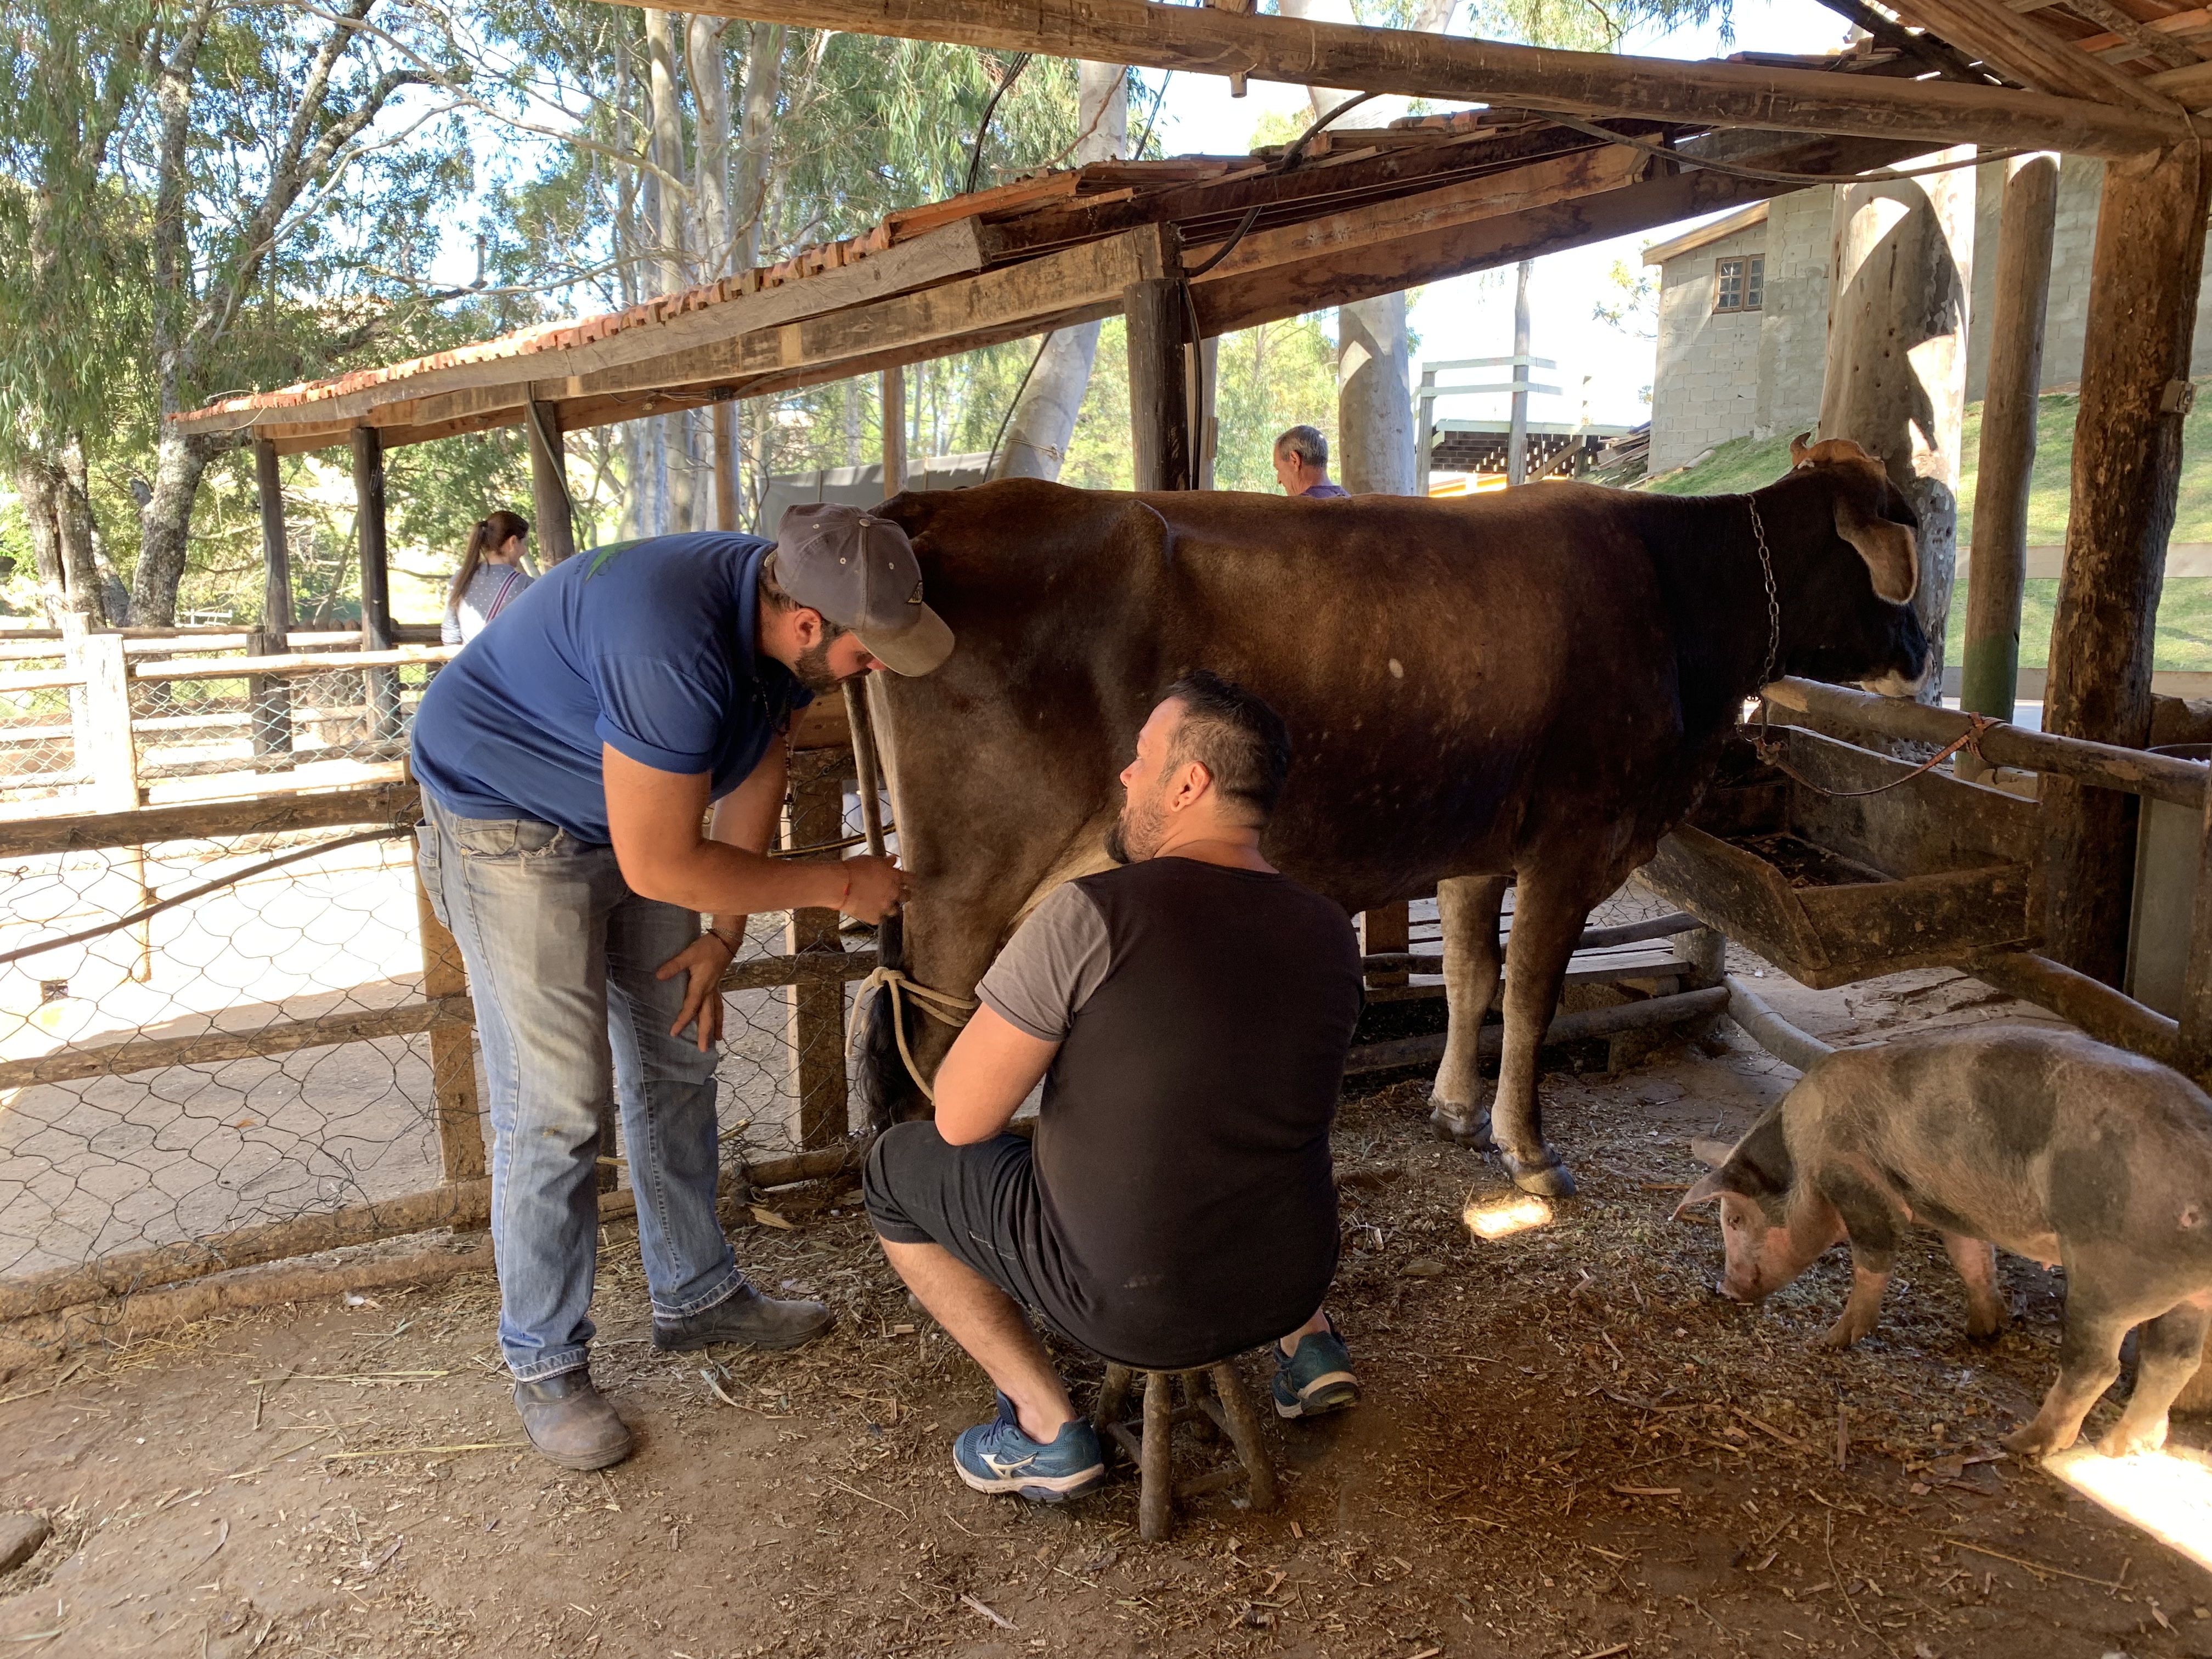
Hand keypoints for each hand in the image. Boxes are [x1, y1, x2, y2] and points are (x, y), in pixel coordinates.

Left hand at [656, 932, 734, 1051]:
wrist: (726, 940)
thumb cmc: (707, 947)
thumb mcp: (688, 955)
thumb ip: (674, 966)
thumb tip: (658, 976)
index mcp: (701, 986)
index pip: (690, 1008)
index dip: (682, 1021)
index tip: (674, 1033)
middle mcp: (709, 991)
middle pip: (708, 1016)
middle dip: (705, 1033)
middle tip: (703, 1049)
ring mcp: (715, 989)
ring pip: (716, 1012)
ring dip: (716, 1027)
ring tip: (718, 1039)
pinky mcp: (717, 985)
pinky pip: (719, 1005)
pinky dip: (719, 1015)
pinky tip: (718, 1019)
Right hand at [838, 853, 909, 922]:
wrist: (841, 884)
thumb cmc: (854, 869)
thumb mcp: (872, 861)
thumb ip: (886, 862)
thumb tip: (893, 859)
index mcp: (895, 877)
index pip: (911, 879)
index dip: (910, 880)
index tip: (908, 881)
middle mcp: (893, 893)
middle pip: (907, 896)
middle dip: (904, 894)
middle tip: (898, 893)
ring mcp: (885, 906)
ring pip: (895, 909)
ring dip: (890, 906)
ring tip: (883, 903)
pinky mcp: (875, 917)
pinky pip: (879, 918)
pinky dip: (876, 914)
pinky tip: (870, 910)